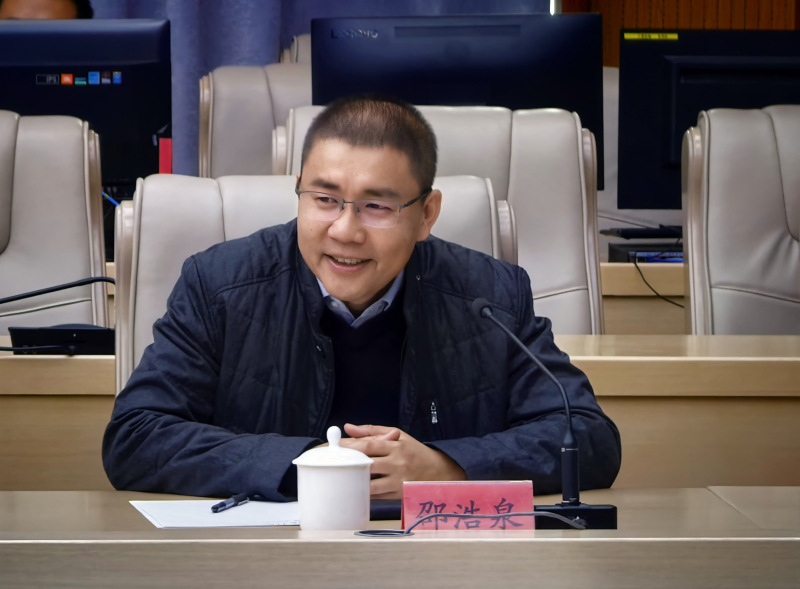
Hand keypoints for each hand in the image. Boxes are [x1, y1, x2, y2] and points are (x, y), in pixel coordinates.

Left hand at [339, 424, 465, 498]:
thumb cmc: (415, 452)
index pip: (369, 445)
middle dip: (349, 464)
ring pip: (371, 484)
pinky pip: (377, 496)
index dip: (350, 446)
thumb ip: (372, 431)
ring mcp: (398, 481)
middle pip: (367, 464)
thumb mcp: (399, 436)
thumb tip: (348, 427)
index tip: (334, 447)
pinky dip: (365, 493)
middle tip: (332, 464)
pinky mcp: (399, 495)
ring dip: (355, 482)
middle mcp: (397, 463)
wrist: (440, 472)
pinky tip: (355, 489)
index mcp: (396, 446)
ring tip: (342, 479)